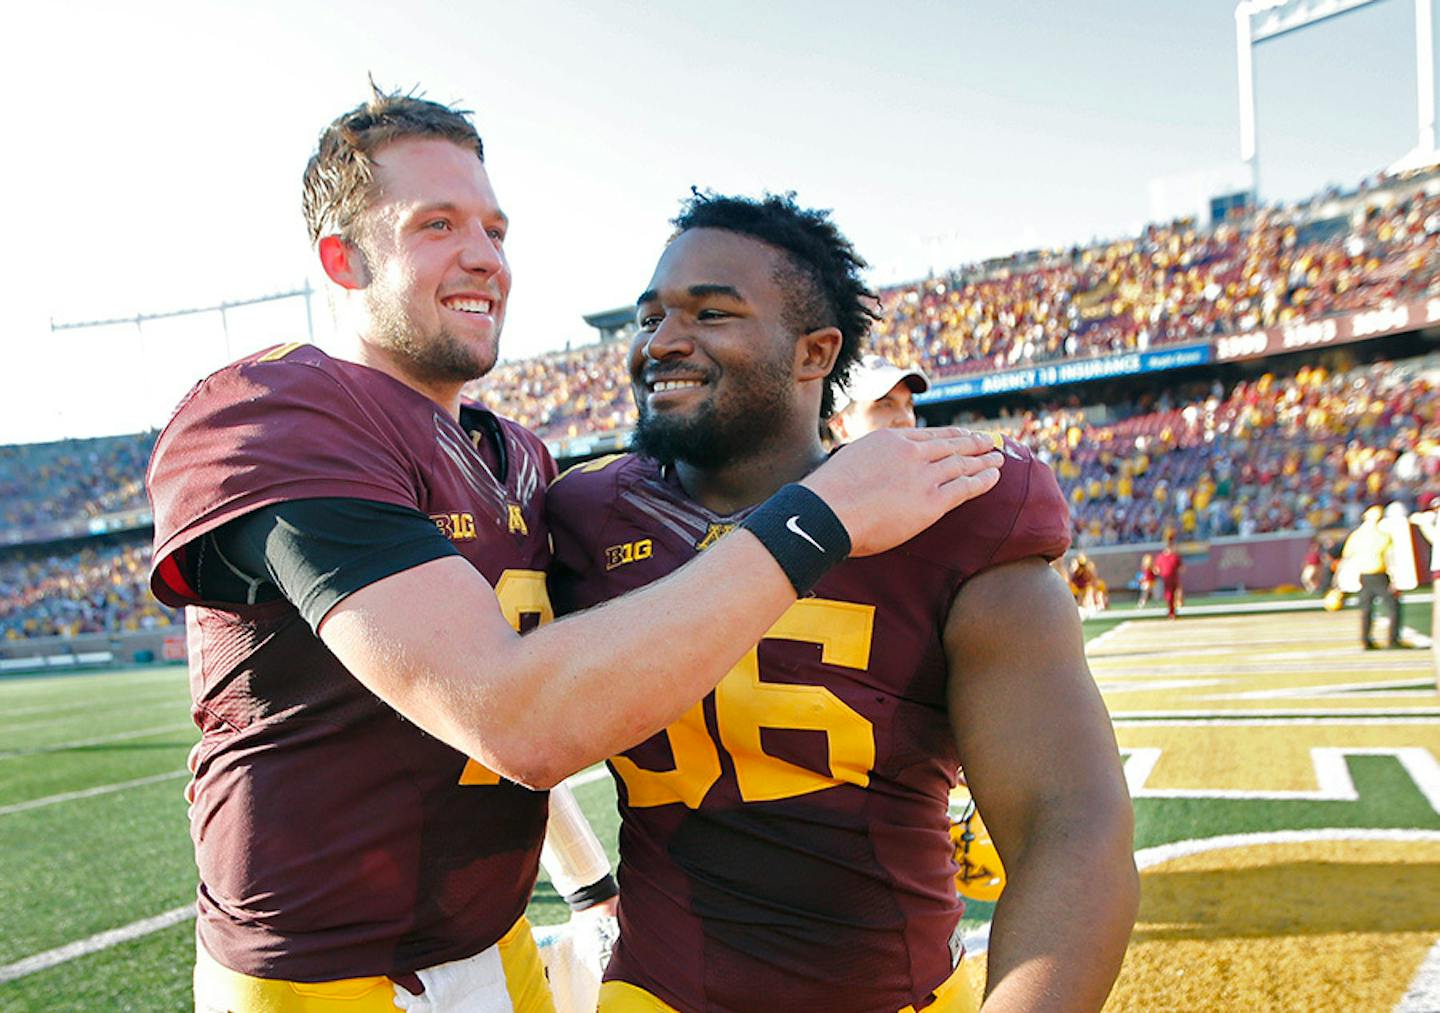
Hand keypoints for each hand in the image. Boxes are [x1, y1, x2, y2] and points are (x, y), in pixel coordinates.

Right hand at [802, 428, 1002, 556]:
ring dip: (984, 459)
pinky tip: (995, 476)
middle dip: (973, 443)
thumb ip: (868, 462)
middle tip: (990, 441)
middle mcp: (910, 452)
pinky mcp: (931, 501)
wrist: (827, 512)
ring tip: (998, 457)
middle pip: (950, 445)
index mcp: (889, 439)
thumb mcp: (847, 462)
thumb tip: (870, 473)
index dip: (950, 436)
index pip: (928, 435)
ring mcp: (922, 475)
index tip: (963, 436)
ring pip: (962, 463)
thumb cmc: (828, 496)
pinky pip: (965, 487)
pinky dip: (983, 480)